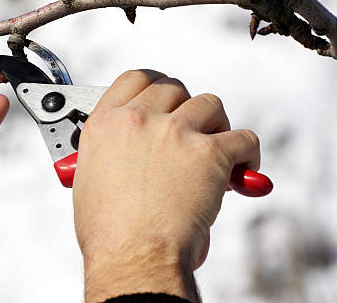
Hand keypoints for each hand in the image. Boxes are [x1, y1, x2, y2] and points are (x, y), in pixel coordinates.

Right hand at [73, 70, 259, 302]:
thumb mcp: (90, 179)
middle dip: (186, 107)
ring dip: (216, 125)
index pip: (135, 79)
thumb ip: (110, 152)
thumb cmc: (108, 232)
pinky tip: (241, 172)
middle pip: (174, 88)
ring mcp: (174, 132)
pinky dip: (247, 154)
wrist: (132, 256)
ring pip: (209, 104)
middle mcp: (139, 119)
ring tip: (216, 149)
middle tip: (192, 130)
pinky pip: (243, 138)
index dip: (155, 86)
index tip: (165, 98)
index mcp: (106, 124)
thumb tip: (128, 154)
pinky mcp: (209, 152)